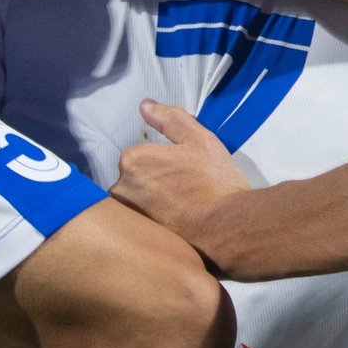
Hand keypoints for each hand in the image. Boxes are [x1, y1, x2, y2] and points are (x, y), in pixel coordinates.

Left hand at [114, 100, 252, 268]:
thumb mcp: (200, 141)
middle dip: (151, 186)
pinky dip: (150, 225)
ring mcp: (126, 218)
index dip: (161, 163)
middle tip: (181, 193)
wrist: (226, 230)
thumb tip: (146, 106)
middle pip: (132, 182)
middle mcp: (120, 189)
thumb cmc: (214, 182)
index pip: (139, 157)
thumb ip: (170, 119)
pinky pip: (137, 226)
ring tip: (178, 212)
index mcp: (134, 161)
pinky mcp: (133, 242)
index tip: (182, 173)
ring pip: (133, 204)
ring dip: (148, 206)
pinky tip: (173, 228)